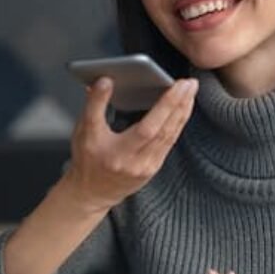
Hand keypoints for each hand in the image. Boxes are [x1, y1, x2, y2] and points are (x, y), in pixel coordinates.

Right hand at [63, 76, 197, 212]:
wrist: (92, 192)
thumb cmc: (87, 160)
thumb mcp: (84, 131)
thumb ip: (94, 105)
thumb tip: (105, 81)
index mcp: (117, 154)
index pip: (145, 128)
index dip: (161, 105)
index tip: (172, 84)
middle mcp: (135, 162)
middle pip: (163, 130)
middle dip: (178, 103)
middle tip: (189, 83)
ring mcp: (147, 167)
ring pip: (171, 135)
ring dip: (183, 111)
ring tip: (190, 90)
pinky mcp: (154, 167)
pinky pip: (170, 141)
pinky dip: (178, 122)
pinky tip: (183, 108)